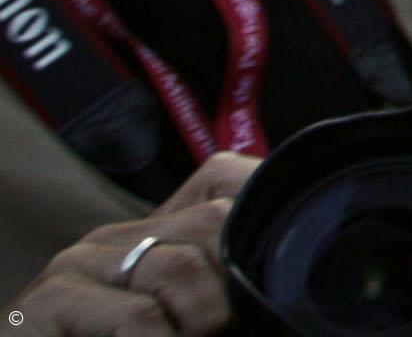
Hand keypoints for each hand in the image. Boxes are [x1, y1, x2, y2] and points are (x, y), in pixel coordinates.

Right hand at [14, 151, 254, 333]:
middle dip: (231, 289)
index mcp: (150, 235)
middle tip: (220, 332)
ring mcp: (76, 265)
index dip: (261, 219)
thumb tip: (276, 290)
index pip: (225, 179)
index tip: (273, 278)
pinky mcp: (46, 303)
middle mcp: (112, 239)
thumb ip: (217, 294)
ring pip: (180, 268)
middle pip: (215, 221)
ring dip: (198, 327)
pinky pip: (137, 318)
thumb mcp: (180, 319)